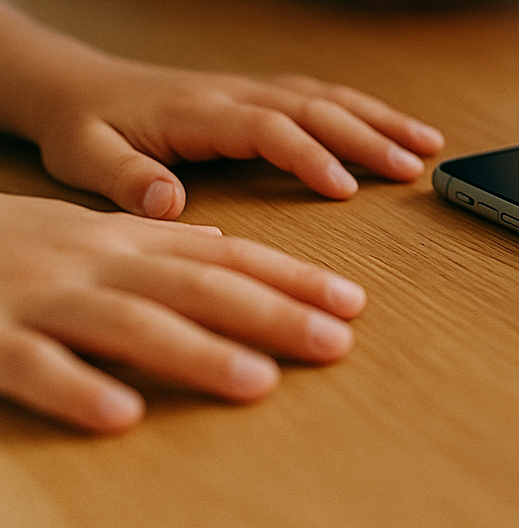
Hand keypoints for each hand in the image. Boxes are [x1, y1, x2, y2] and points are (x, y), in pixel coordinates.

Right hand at [0, 194, 365, 433]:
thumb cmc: (12, 243)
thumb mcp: (89, 233)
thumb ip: (158, 245)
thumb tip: (227, 248)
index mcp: (125, 240)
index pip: (226, 255)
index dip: (292, 278)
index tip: (352, 304)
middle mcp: (96, 262)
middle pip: (199, 286)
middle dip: (274, 314)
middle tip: (336, 343)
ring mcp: (42, 300)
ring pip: (131, 323)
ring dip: (199, 353)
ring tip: (259, 382)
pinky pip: (36, 366)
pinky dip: (78, 389)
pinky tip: (122, 416)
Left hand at [21, 58, 443, 220]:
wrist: (78, 85)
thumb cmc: (85, 127)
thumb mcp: (84, 157)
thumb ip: (125, 179)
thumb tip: (169, 204)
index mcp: (199, 110)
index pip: (268, 128)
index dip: (310, 155)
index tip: (345, 187)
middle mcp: (236, 92)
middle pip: (315, 108)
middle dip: (369, 136)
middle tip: (413, 168)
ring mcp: (253, 89)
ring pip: (329, 97)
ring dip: (381, 119)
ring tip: (430, 145)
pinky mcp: (261, 92)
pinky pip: (323, 96)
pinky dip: (366, 109)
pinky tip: (395, 127)